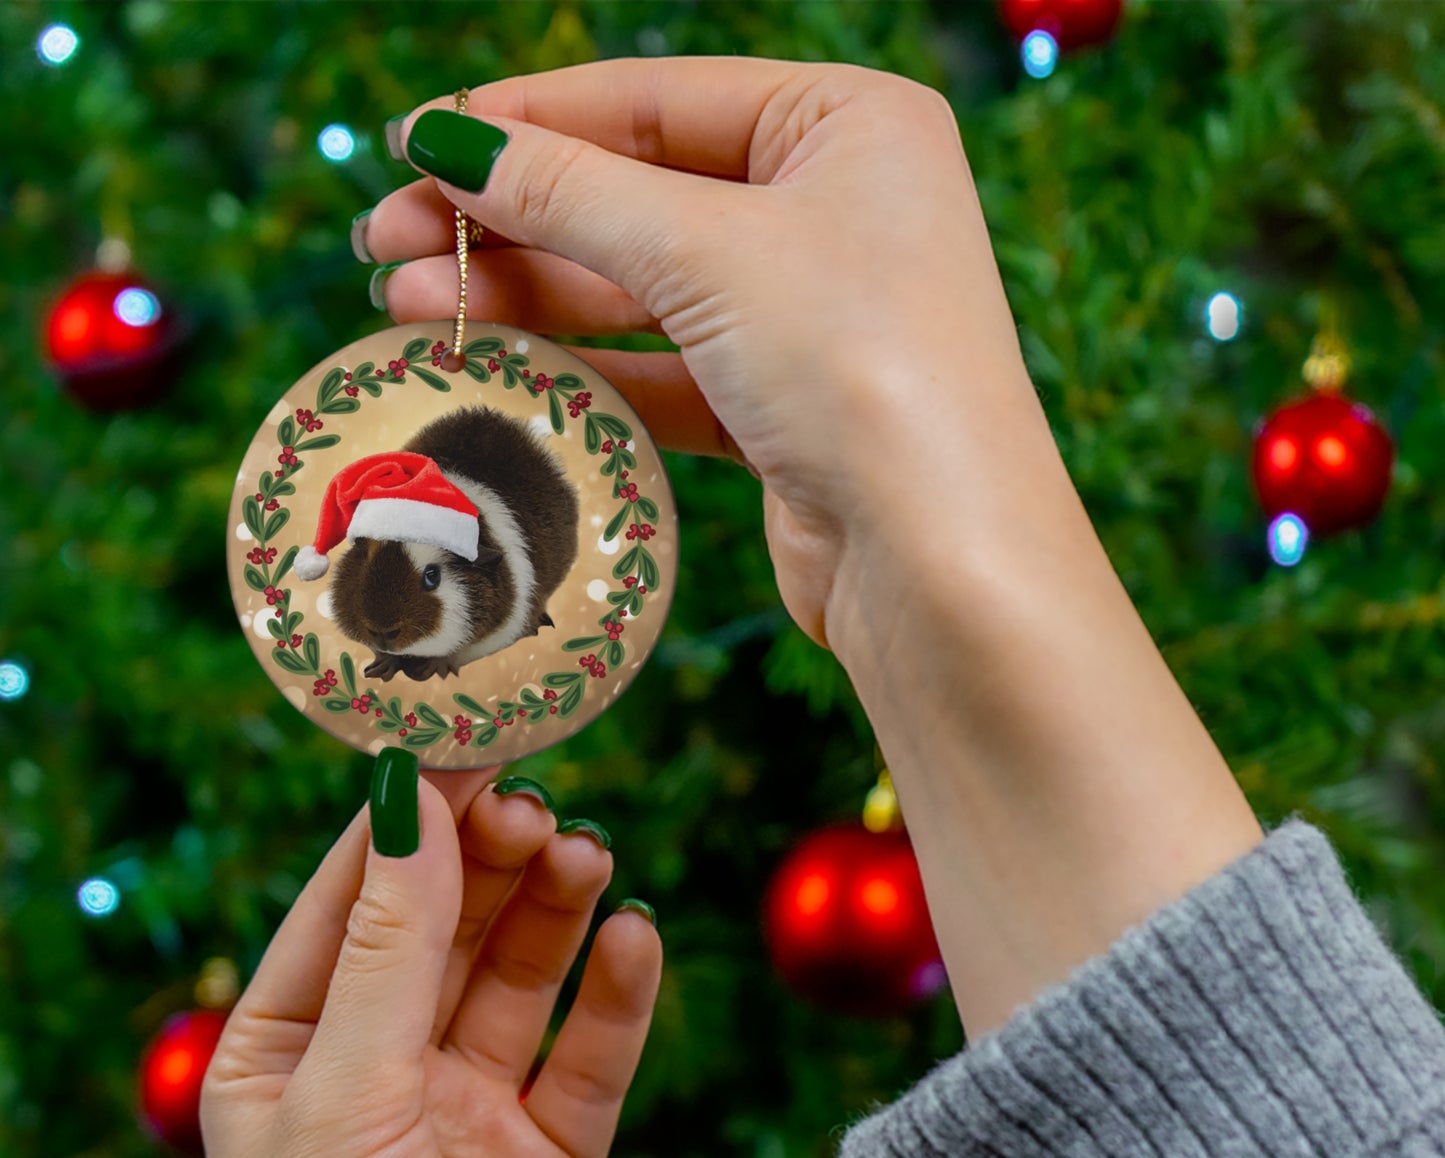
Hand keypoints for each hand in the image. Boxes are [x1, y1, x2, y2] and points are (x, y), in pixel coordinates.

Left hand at [201, 764, 661, 1157]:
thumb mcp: (346, 1095)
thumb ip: (391, 946)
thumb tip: (412, 801)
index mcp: (288, 1052)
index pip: (351, 901)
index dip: (408, 822)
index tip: (467, 743)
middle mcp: (379, 1072)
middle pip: (446, 928)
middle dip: (490, 862)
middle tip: (539, 806)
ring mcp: (469, 1113)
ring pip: (521, 977)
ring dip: (555, 912)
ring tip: (588, 857)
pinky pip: (591, 1055)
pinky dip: (617, 995)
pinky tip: (635, 940)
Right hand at [362, 57, 1052, 650]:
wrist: (938, 561)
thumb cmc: (858, 366)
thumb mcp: (707, 251)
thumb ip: (571, 193)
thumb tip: (448, 141)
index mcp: (847, 124)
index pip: (656, 99)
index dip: (528, 120)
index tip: (415, 142)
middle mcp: (834, 210)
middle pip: (637, 195)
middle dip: (509, 218)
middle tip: (385, 241)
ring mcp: (809, 314)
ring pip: (641, 289)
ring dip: (527, 296)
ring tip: (406, 306)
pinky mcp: (782, 409)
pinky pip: (662, 370)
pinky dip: (582, 369)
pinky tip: (494, 365)